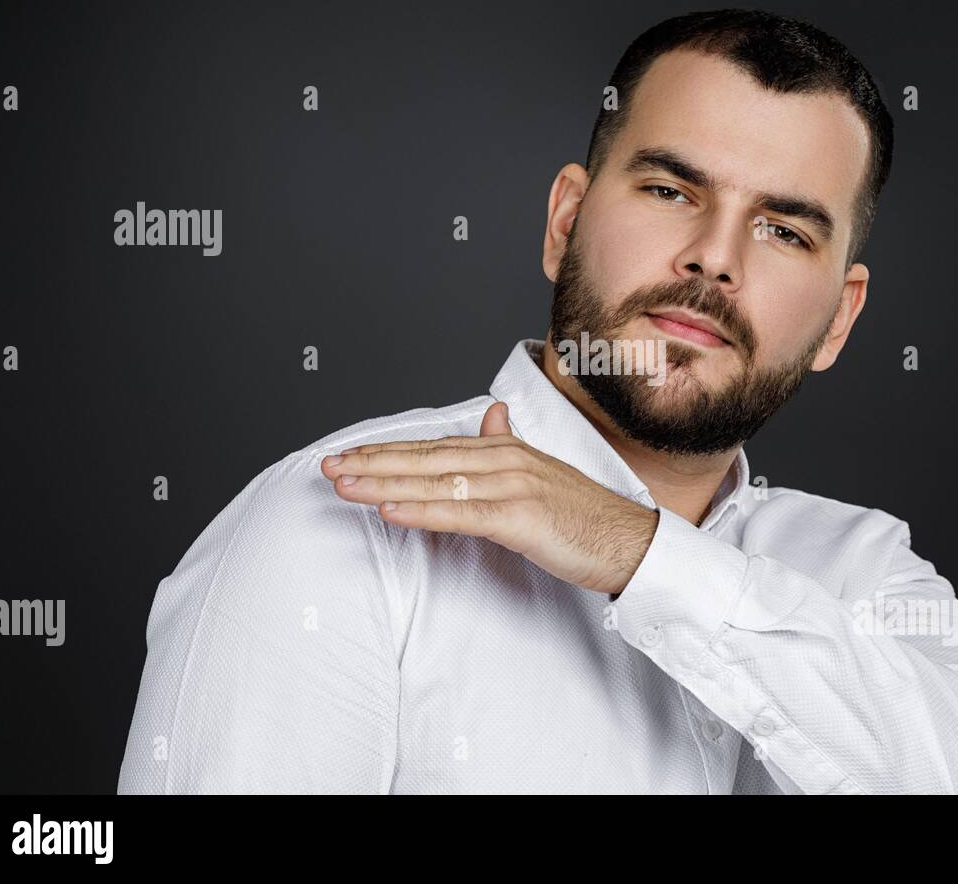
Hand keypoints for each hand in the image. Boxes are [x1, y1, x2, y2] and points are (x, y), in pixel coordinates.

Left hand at [318, 402, 658, 593]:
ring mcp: (513, 486)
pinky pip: (460, 513)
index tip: (349, 456)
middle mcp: (506, 459)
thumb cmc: (585, 516)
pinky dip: (422, 510)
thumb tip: (492, 416)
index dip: (389, 452)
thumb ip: (509, 445)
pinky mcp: (520, 518)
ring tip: (343, 486)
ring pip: (436, 483)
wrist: (630, 541)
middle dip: (372, 463)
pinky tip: (390, 510)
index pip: (434, 448)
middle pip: (426, 459)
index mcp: (507, 449)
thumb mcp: (543, 472)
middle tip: (327, 467)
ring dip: (385, 484)